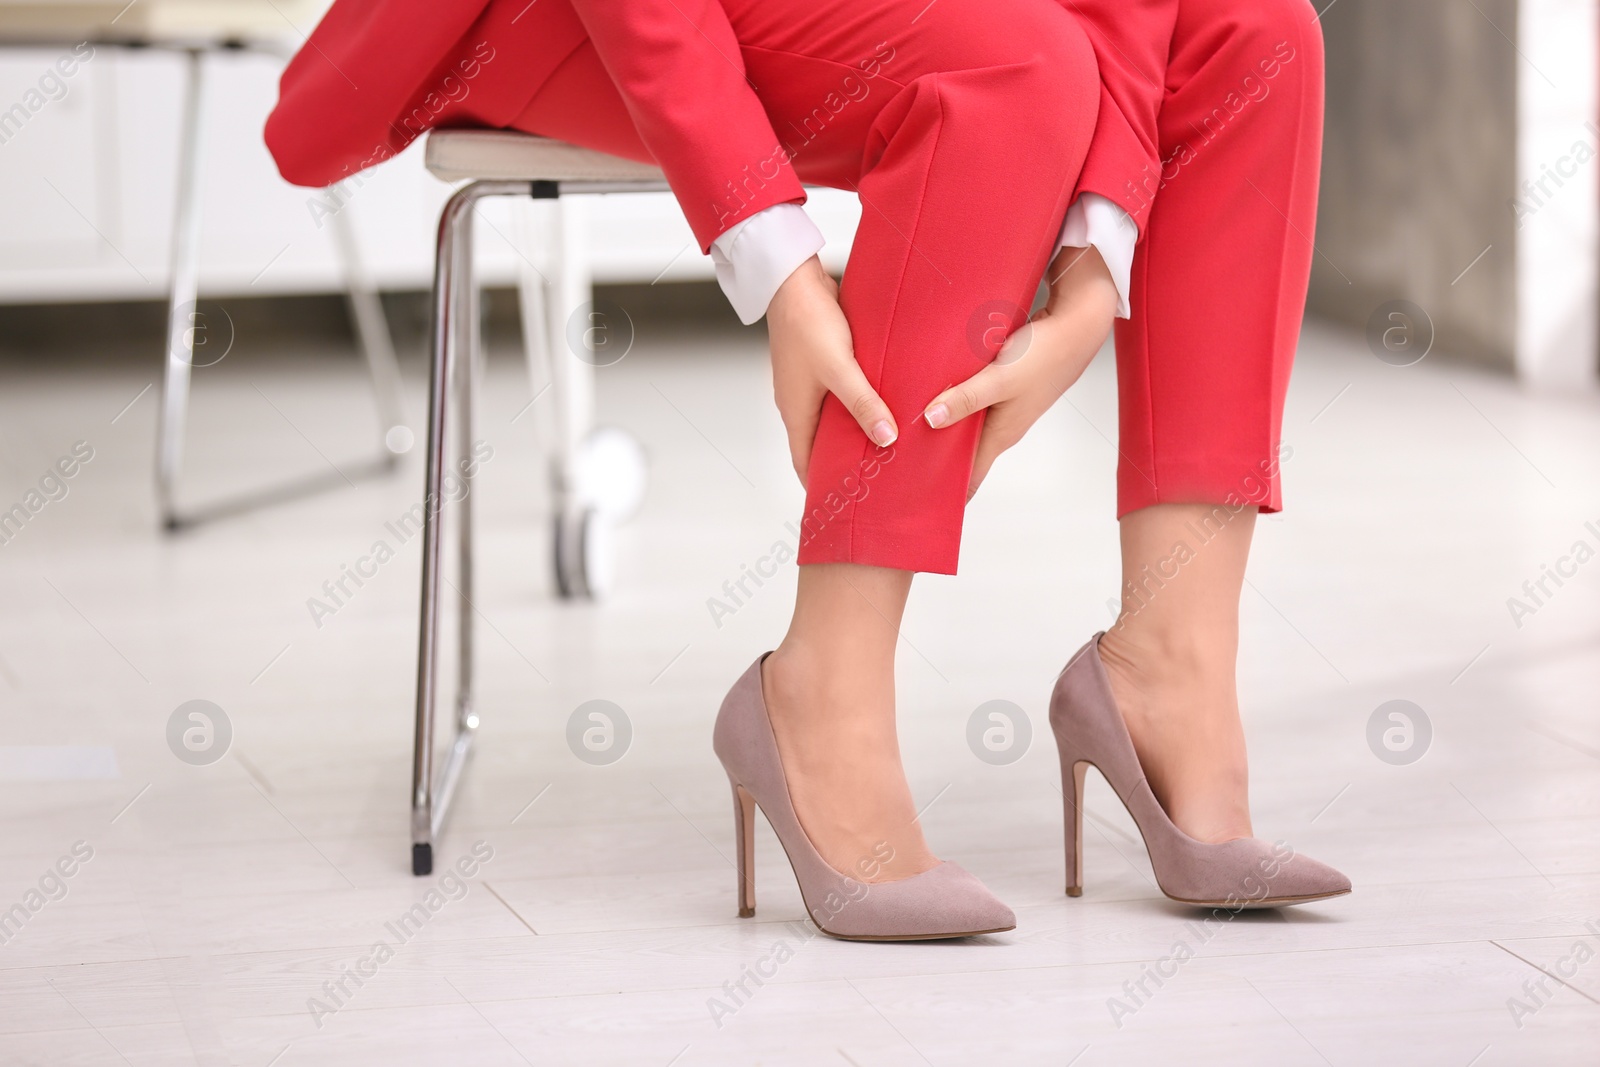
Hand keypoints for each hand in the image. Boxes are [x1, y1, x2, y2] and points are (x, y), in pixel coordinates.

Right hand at [767, 256, 895, 484]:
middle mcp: (799, 403)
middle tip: (878, 479)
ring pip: (834, 419)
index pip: (806, 464)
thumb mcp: (840, 368)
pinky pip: (842, 395)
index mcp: (796, 413)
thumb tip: (887, 438)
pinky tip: (885, 404)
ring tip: (889, 446)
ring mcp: (809, 383)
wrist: (794, 279)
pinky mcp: (822, 363)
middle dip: (846, 462)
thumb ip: (864, 404)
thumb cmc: (808, 322)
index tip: (848, 506)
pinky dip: (860, 405)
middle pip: (822, 445)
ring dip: (856, 431)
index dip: (825, 486)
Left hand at [922, 245, 1118, 499]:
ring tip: (903, 431)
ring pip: (964, 427)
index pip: (971, 478)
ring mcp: (1003, 407)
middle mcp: (1002, 426)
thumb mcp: (1000, 379)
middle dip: (933, 462)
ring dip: (940, 430)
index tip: (916, 503)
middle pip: (962, 454)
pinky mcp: (1002, 386)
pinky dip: (951, 403)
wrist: (1078, 326)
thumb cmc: (1045, 355)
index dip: (945, 493)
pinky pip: (970, 402)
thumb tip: (930, 420)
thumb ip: (965, 399)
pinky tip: (928, 394)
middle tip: (896, 465)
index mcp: (1001, 435)